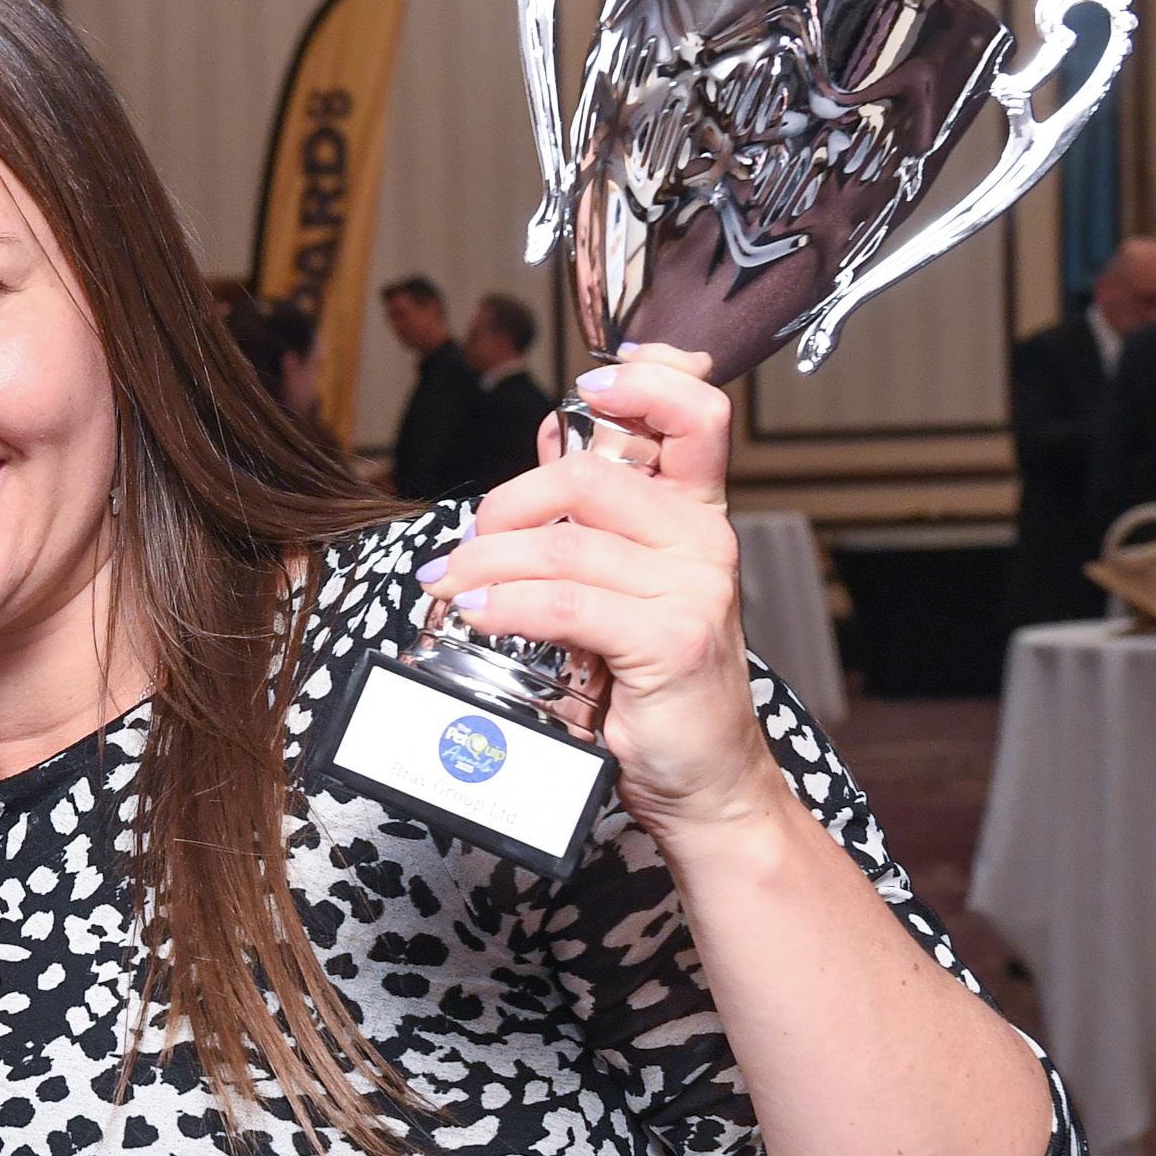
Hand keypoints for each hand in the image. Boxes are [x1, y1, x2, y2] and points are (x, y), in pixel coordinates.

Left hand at [417, 344, 785, 841]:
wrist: (698, 774)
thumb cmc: (652, 681)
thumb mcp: (623, 584)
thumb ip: (592, 515)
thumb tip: (548, 436)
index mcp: (695, 516)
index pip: (697, 416)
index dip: (646, 381)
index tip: (591, 383)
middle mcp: (704, 542)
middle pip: (588, 479)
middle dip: (504, 507)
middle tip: (463, 549)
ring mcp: (694, 590)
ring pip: (562, 546)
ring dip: (485, 565)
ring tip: (450, 589)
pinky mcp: (672, 641)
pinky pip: (565, 604)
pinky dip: (509, 606)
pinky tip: (481, 614)